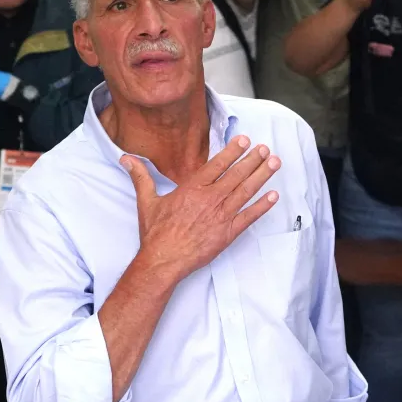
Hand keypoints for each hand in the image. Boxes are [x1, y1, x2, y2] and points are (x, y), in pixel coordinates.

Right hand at [123, 135, 280, 283]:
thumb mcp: (147, 201)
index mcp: (192, 189)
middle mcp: (209, 199)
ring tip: (274, 163)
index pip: (217, 165)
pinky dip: (262, 206)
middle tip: (265, 149)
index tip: (245, 141)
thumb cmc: (156, 233)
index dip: (233, 151)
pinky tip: (273, 196)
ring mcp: (221, 216)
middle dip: (253, 160)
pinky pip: (249, 217)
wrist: (163, 261)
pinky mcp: (228, 233)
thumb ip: (141, 177)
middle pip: (236, 175)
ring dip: (261, 176)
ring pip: (246, 192)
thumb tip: (126, 159)